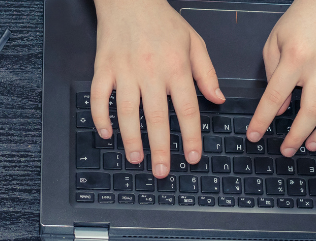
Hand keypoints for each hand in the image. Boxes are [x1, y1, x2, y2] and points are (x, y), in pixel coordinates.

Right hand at [91, 0, 224, 178]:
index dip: (191, 136)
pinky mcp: (103, 68)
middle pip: (155, 117)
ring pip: (126, 111)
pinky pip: (99, 96)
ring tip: (135, 158)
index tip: (193, 157)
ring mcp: (124, 71)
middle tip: (162, 171)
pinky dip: (100, 116)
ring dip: (130, 138)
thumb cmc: (162, 20)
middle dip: (160, 148)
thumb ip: (207, 73)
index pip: (186, 109)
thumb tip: (217, 99)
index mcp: (176, 67)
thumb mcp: (194, 42)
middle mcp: (150, 71)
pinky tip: (106, 133)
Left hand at [247, 0, 315, 156]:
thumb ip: (273, 76)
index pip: (275, 97)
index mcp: (295, 59)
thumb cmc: (298, 22)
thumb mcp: (274, 43)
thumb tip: (281, 108)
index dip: (262, 120)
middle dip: (296, 136)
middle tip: (286, 150)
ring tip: (311, 146)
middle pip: (310, 111)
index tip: (254, 136)